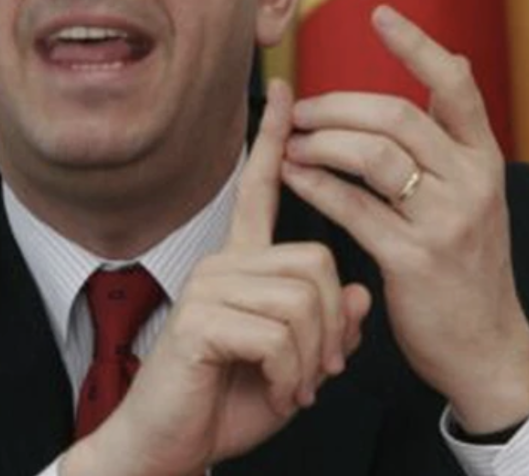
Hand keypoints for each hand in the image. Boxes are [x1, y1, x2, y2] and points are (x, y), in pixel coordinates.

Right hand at [61, 80, 369, 475]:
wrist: (168, 444)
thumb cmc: (223, 401)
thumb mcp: (294, 365)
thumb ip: (329, 327)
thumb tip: (360, 294)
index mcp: (239, 264)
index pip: (258, 189)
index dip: (274, 141)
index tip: (285, 89)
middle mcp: (221, 263)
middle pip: (317, 263)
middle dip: (334, 329)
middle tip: (316, 373)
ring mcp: (208, 287)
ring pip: (304, 300)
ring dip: (314, 358)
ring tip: (292, 386)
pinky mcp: (200, 318)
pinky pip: (278, 334)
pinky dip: (289, 375)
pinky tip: (272, 391)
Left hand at [282, 5, 528, 432]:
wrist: (484, 344)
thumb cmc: (465, 261)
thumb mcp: (475, 192)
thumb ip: (453, 135)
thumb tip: (446, 61)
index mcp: (484, 160)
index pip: (456, 86)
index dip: (416, 46)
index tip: (379, 14)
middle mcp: (472, 183)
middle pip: (398, 116)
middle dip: (338, 106)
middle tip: (298, 111)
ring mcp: (446, 222)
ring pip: (374, 157)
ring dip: (321, 143)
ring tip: (289, 144)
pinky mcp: (414, 259)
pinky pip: (354, 208)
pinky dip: (316, 185)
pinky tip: (290, 174)